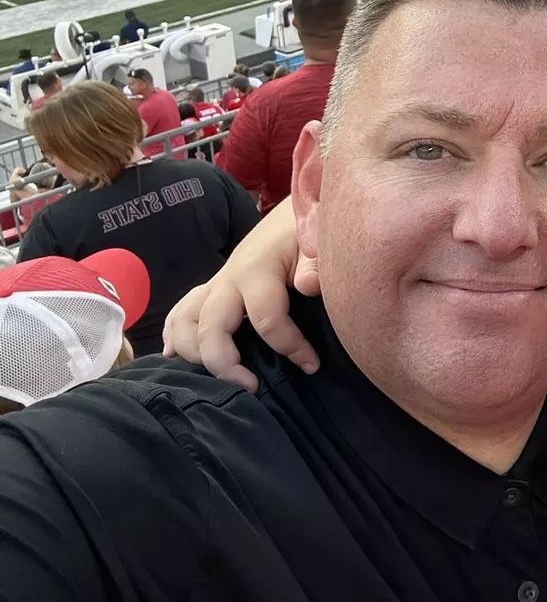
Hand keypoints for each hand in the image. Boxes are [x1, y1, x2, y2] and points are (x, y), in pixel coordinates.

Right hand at [162, 197, 319, 390]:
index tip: (311, 364)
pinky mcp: (213, 289)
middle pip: (208, 327)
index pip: (266, 319)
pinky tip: (174, 356)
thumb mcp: (318, 241)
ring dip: (192, 353)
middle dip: (223, 363)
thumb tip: (306, 286)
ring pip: (184, 322)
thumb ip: (316, 262)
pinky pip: (180, 313)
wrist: (294, 213)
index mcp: (258, 270)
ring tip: (218, 380)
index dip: (289, 346)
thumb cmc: (308, 232)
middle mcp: (228, 280)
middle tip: (250, 388)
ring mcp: (216, 284)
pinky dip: (174, 336)